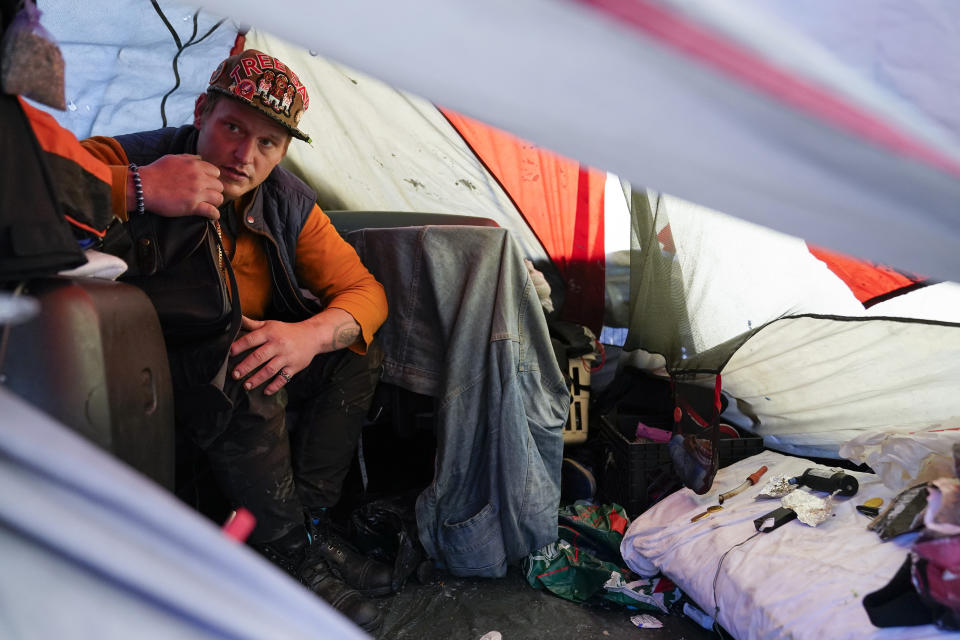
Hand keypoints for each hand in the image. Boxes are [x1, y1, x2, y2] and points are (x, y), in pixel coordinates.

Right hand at [133, 154, 223, 218]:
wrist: (143, 186)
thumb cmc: (155, 172)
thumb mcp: (173, 158)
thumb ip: (189, 158)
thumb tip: (200, 159)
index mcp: (195, 165)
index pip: (215, 172)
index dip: (212, 178)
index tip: (208, 183)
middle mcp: (199, 178)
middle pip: (219, 185)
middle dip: (214, 190)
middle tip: (208, 195)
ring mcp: (197, 193)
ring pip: (219, 198)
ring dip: (215, 202)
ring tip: (211, 204)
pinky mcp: (192, 206)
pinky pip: (212, 211)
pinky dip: (214, 214)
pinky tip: (212, 215)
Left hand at [229, 309, 361, 394]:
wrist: (312, 336)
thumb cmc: (287, 331)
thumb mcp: (270, 324)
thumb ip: (252, 324)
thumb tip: (236, 318)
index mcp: (270, 333)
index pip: (252, 339)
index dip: (239, 346)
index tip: (229, 353)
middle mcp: (278, 345)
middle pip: (259, 357)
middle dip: (245, 367)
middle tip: (235, 375)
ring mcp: (287, 357)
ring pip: (270, 370)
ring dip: (257, 379)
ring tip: (246, 386)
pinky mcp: (294, 367)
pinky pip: (284, 378)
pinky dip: (275, 386)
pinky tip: (266, 391)